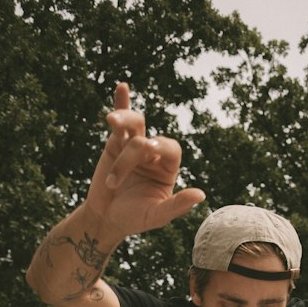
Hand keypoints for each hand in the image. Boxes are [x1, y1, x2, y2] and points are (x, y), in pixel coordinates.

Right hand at [85, 81, 205, 241]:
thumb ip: (177, 206)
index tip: (149, 150)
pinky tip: (122, 87)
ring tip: (111, 120)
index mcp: (168, 168)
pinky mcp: (114, 143)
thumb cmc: (135, 219)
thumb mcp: (157, 216)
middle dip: (131, 156)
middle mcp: (153, 153)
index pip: (171, 148)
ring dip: (124, 118)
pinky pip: (119, 121)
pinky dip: (121, 103)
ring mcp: (133, 145)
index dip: (161, 146)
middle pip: (146, 138)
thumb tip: (201, 195)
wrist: (106, 219)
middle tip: (116, 178)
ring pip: (134, 123)